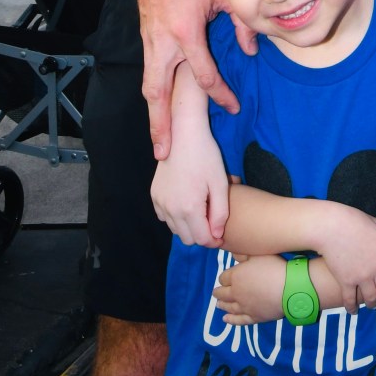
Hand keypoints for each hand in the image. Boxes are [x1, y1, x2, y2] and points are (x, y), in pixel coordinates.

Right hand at [134, 0, 241, 158]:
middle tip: (164, 154)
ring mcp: (150, 41)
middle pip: (159, 93)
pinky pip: (148, 72)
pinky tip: (158, 106)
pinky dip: (152, 93)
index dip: (221, 94)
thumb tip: (254, 50)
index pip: (204, 75)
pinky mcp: (145, 38)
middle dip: (162, 125)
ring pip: (149, 86)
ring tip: (157, 141)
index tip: (232, 108)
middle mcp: (162, 42)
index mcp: (185, 32)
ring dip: (153, 114)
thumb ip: (240, 21)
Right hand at [151, 126, 229, 244]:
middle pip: (187, 238)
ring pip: (175, 229)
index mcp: (189, 208)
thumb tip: (216, 236)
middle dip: (201, 234)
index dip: (213, 240)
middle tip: (212, 220)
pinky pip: (165, 217)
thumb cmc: (206, 156)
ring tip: (201, 209)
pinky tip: (186, 202)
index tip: (221, 235)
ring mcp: (160, 203)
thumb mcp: (220, 183)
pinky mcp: (154, 195)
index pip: (201, 239)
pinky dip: (175, 217)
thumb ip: (220, 213)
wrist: (183, 135)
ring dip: (188, 226)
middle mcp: (170, 210)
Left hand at [214, 255, 286, 326]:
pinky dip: (231, 320)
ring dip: (222, 305)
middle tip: (216, 292)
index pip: (223, 278)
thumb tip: (232, 253)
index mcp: (236, 276)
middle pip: (223, 294)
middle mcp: (236, 293)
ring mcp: (244, 307)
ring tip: (218, 305)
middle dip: (219, 292)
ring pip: (229, 307)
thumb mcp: (258, 254)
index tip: (225, 277)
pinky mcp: (253, 317)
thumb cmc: (273, 267)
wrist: (288, 288)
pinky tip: (226, 319)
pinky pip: (238, 320)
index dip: (224, 277)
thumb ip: (244, 254)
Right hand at [312, 206, 375, 311]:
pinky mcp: (347, 282)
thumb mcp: (374, 221)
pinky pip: (351, 301)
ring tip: (370, 304)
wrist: (330, 227)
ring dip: (372, 304)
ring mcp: (363, 275)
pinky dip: (352, 308)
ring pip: (372, 299)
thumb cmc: (351, 220)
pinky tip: (352, 309)